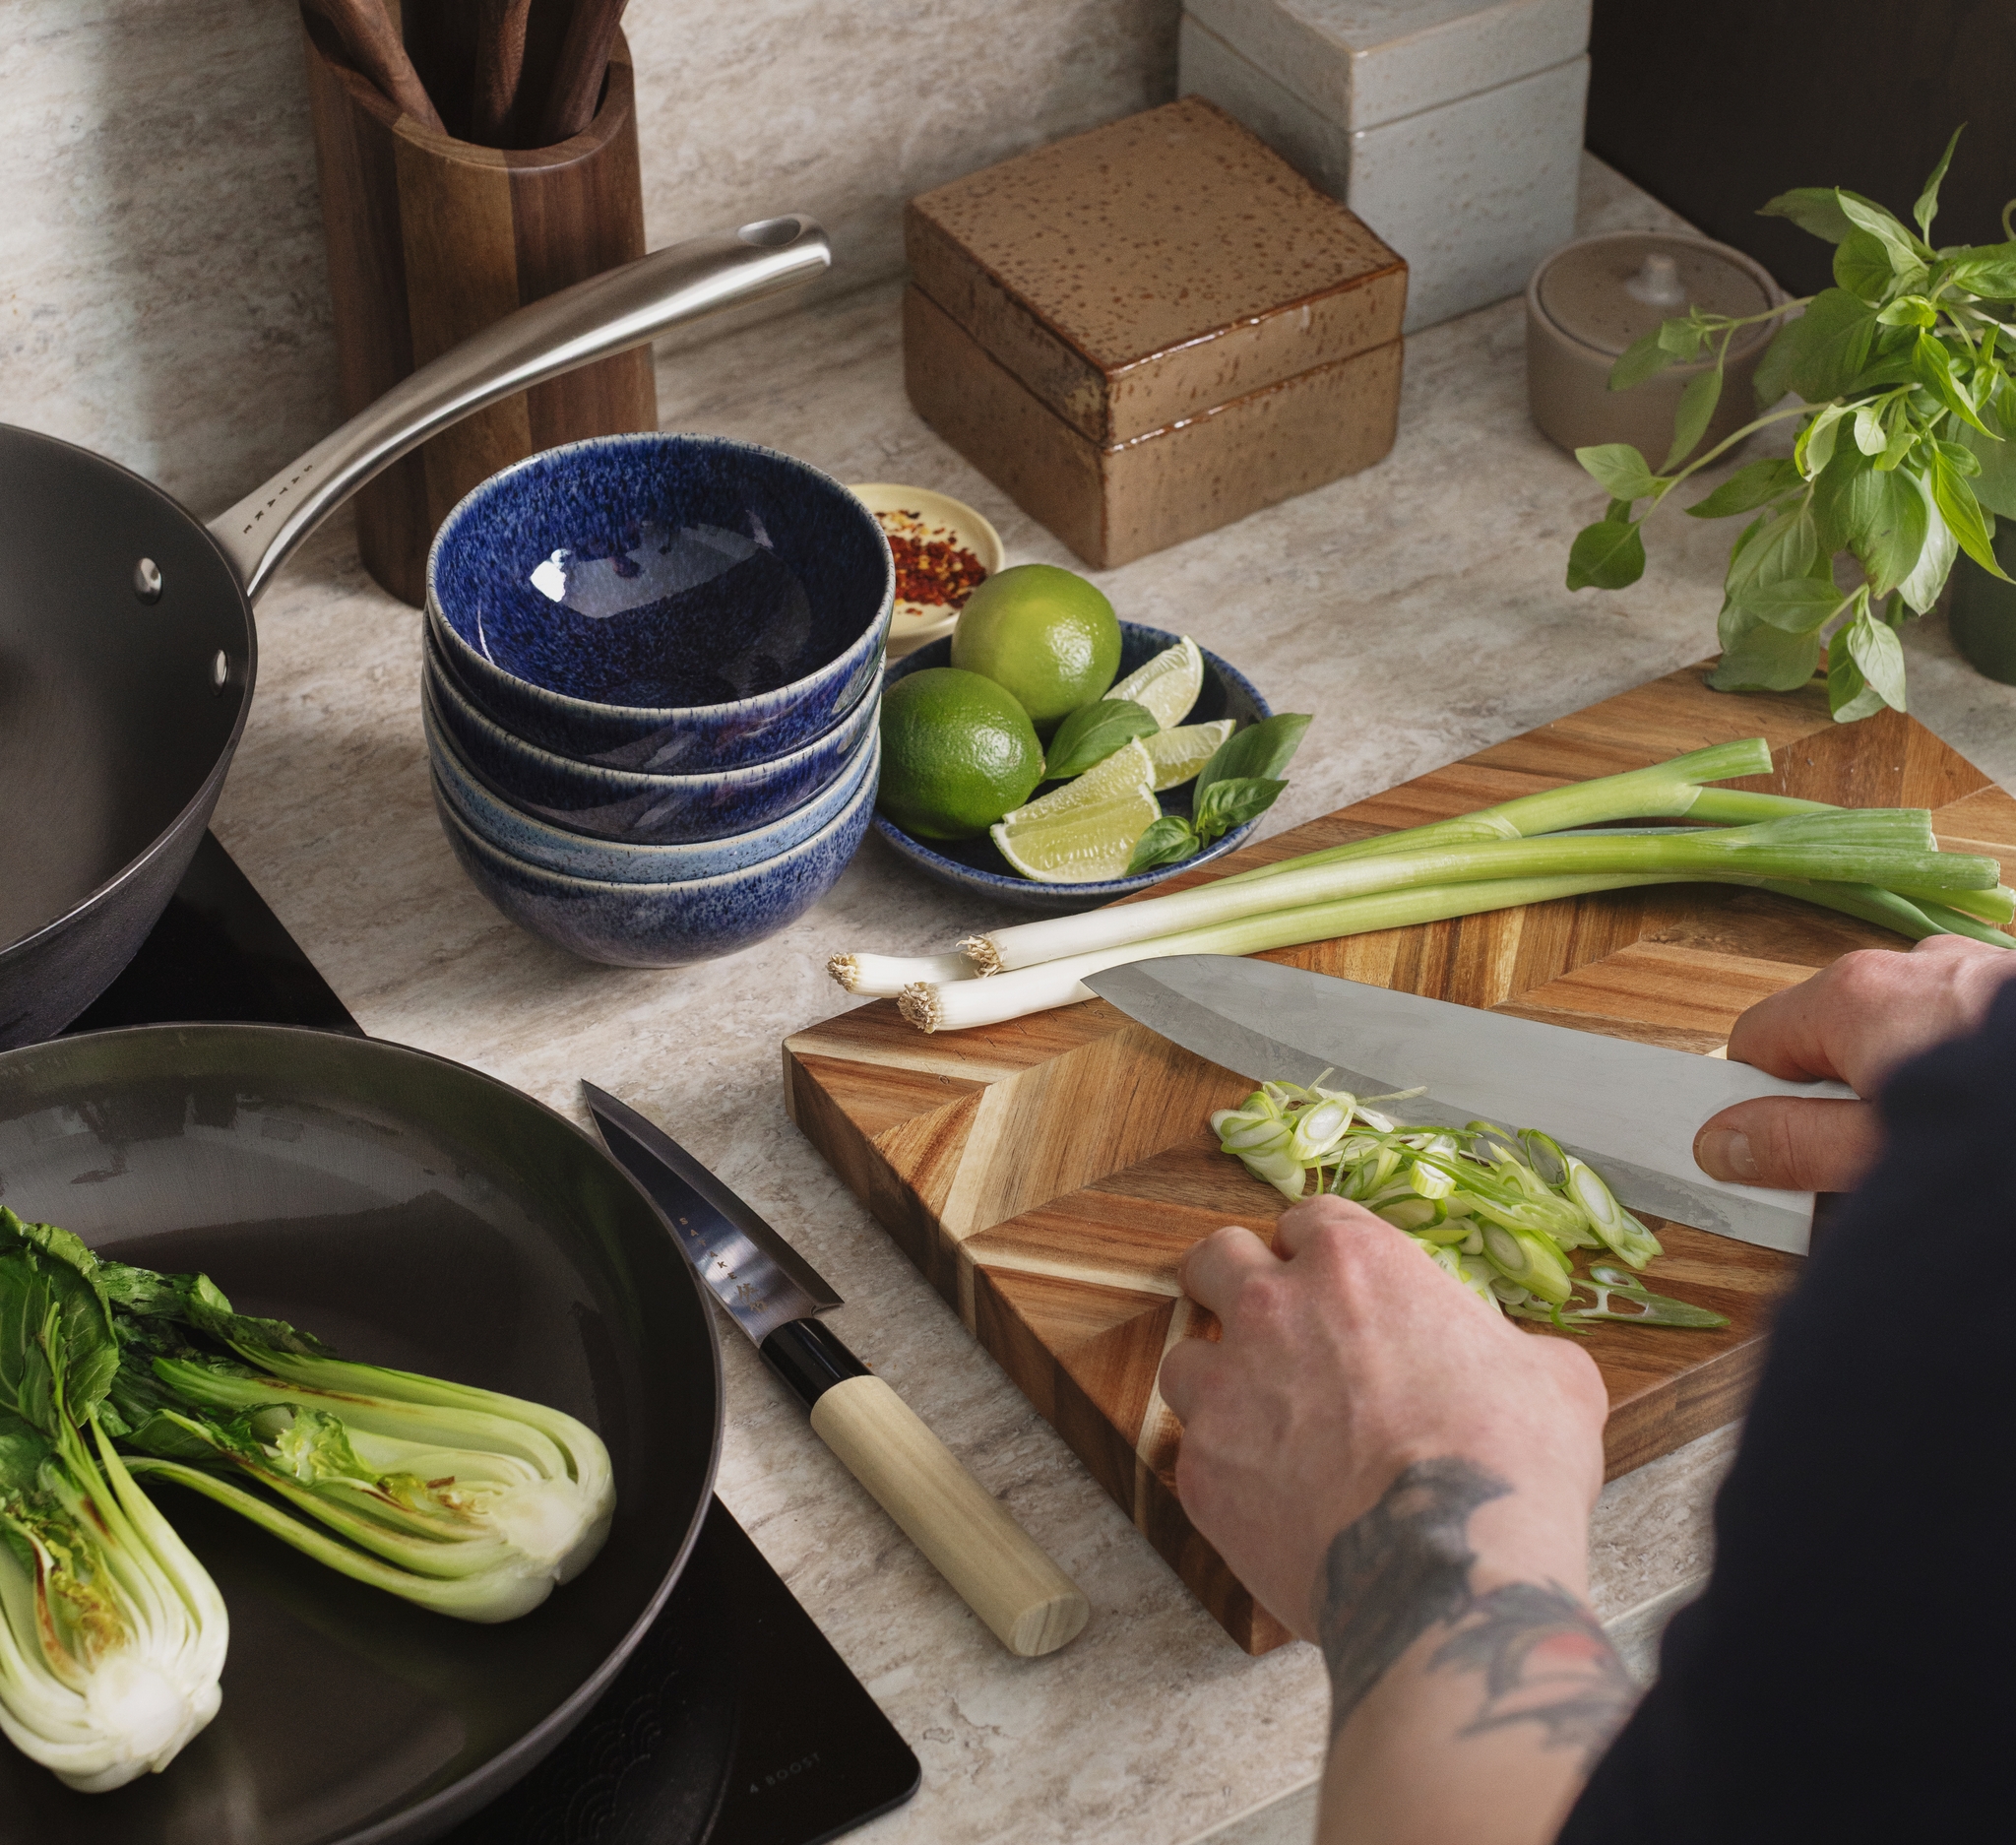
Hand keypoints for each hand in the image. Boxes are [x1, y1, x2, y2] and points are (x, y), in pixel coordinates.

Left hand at [1160, 1194, 1607, 1644]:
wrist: (1452, 1568)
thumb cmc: (1509, 1463)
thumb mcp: (1551, 1375)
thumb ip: (1506, 1345)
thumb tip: (1514, 1361)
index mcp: (1355, 1263)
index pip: (1307, 1220)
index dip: (1316, 1250)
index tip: (1326, 1281)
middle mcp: (1273, 1308)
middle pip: (1216, 1259)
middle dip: (1231, 1281)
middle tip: (1261, 1321)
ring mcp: (1226, 1389)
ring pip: (1186, 1358)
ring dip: (1217, 1380)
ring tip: (1259, 1422)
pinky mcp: (1201, 1471)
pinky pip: (1193, 1453)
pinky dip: (1224, 1470)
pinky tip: (1268, 1497)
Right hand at [1695, 936, 2015, 1191]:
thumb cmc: (1998, 1136)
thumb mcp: (1873, 1157)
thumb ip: (1788, 1146)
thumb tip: (1719, 1145)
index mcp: (1855, 994)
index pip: (1758, 1040)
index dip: (1761, 1102)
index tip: (1785, 1155)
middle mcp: (1914, 963)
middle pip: (1836, 1034)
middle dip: (1847, 1096)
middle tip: (1881, 1162)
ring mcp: (1980, 967)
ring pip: (1911, 1031)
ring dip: (1917, 1082)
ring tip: (1959, 1146)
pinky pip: (1972, 1026)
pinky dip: (1974, 1068)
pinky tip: (2005, 1118)